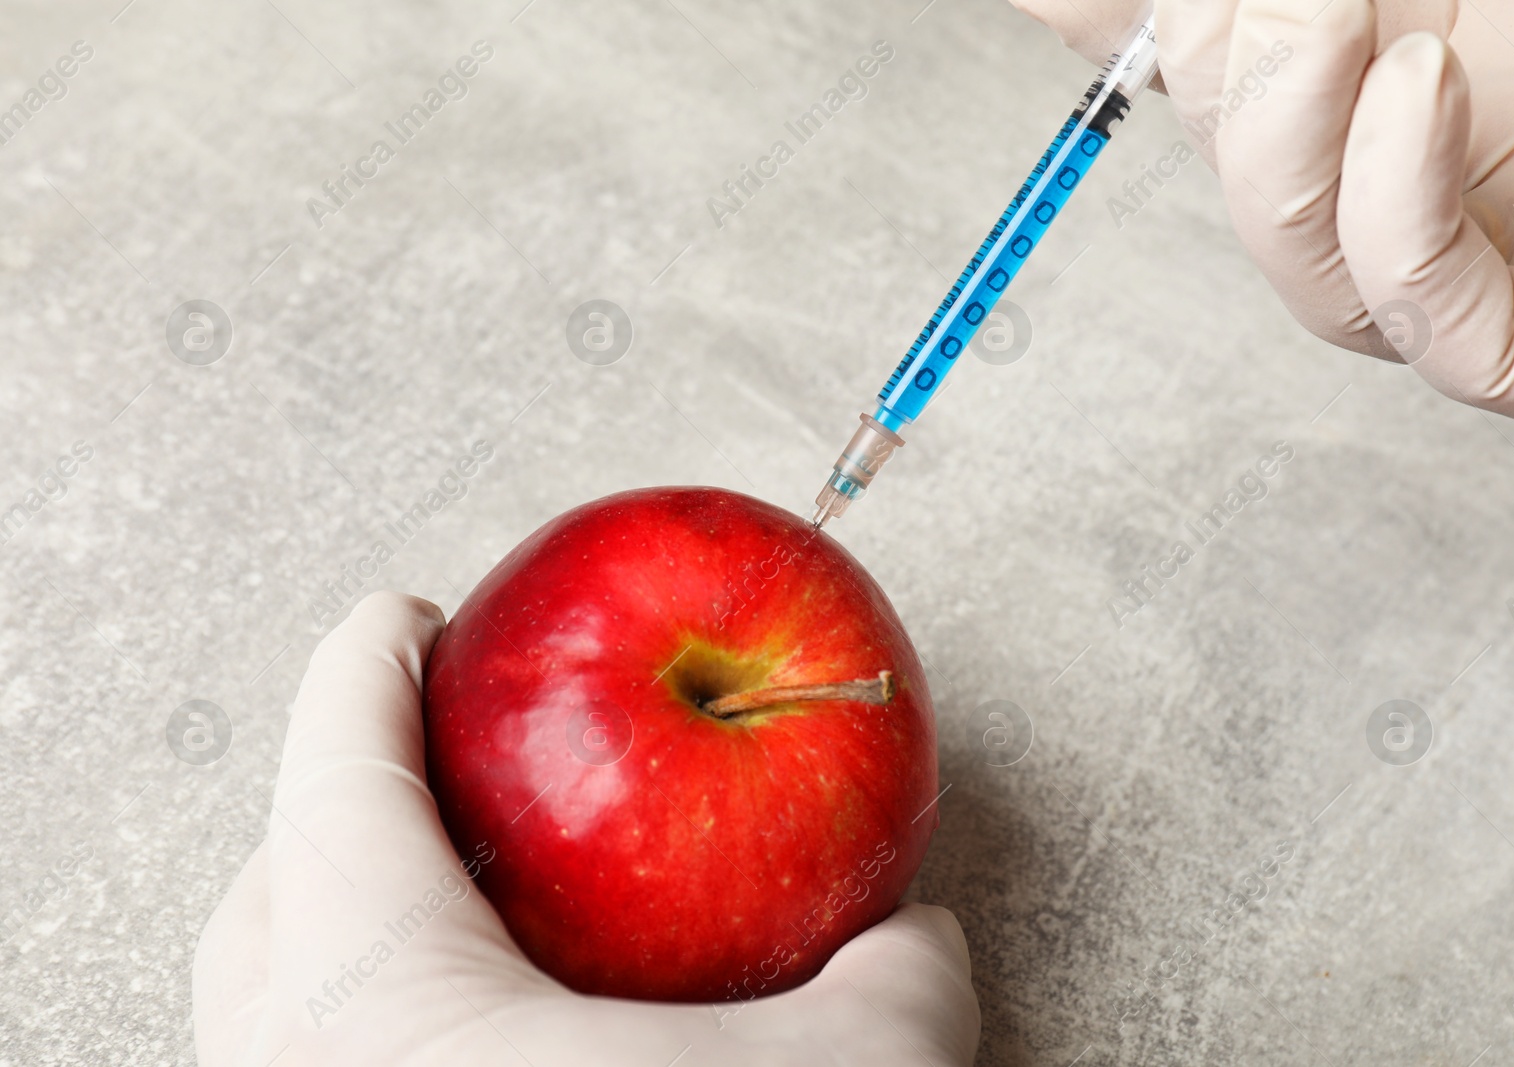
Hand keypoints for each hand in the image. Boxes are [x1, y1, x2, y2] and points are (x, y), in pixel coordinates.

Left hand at [194, 591, 980, 1065]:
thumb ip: (895, 996)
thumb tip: (925, 940)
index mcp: (366, 978)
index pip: (341, 746)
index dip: (378, 654)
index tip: (418, 612)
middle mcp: (285, 1057)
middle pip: (276, 869)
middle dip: (348, 790)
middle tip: (433, 750)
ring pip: (273, 993)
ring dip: (341, 921)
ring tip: (449, 898)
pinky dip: (372, 1028)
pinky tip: (475, 1044)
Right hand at [1013, 0, 1513, 427]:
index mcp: (1360, 80)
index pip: (1193, 70)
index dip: (1111, 29)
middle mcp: (1402, 179)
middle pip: (1231, 162)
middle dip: (1230, 54)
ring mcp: (1478, 269)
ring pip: (1297, 261)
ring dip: (1287, 125)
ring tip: (1354, 18)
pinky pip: (1427, 322)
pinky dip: (1391, 207)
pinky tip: (1423, 85)